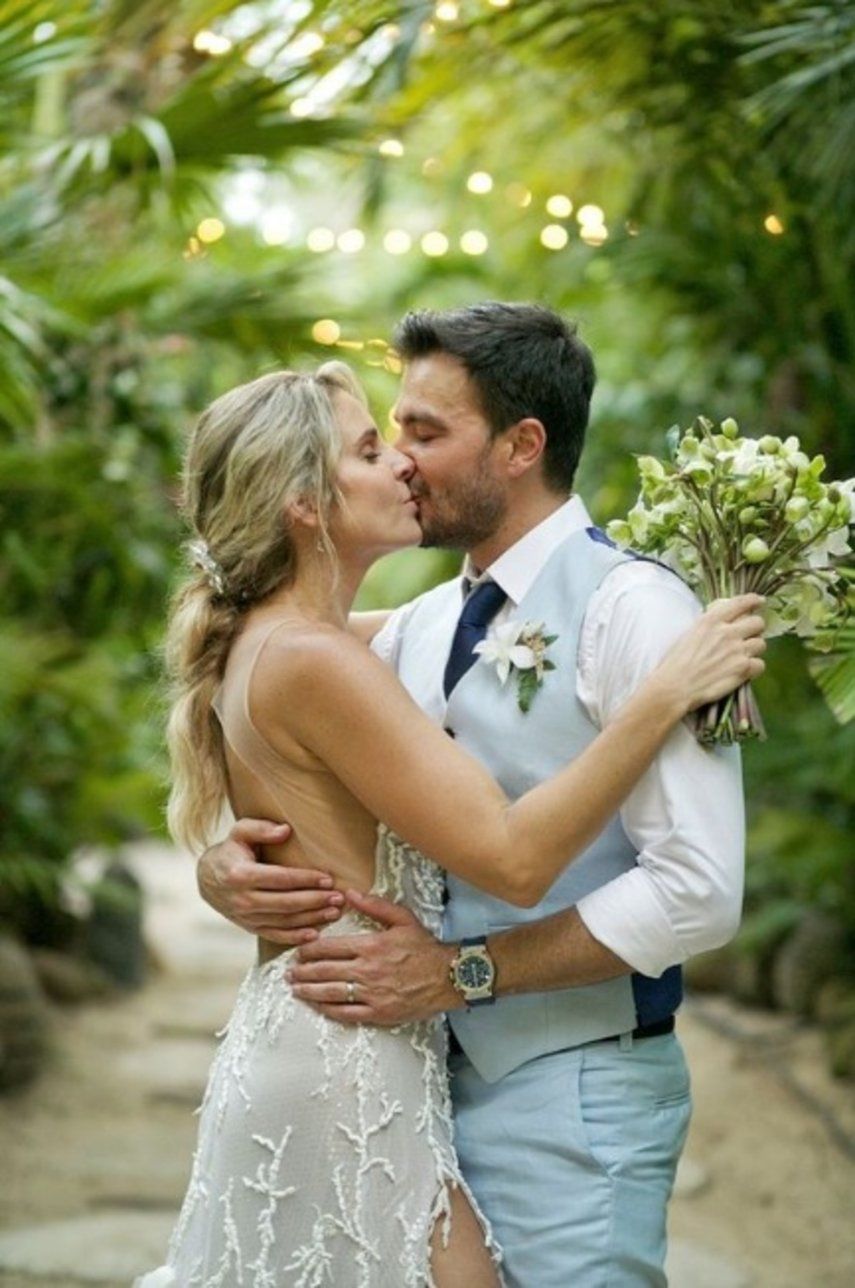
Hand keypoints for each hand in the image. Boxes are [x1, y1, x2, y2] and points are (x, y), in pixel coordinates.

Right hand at [196, 817, 343, 947]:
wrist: (208, 878)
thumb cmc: (230, 851)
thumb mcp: (240, 832)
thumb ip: (260, 828)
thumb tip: (285, 830)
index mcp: (240, 874)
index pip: (280, 879)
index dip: (305, 879)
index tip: (328, 879)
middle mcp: (242, 899)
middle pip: (286, 903)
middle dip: (315, 901)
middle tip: (338, 898)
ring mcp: (245, 917)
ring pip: (284, 921)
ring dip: (311, 919)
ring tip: (334, 912)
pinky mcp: (249, 927)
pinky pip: (275, 935)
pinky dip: (295, 937)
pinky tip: (315, 933)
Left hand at [288, 890, 457, 1025]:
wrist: (449, 977)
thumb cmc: (425, 947)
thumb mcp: (403, 919)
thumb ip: (374, 906)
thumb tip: (349, 893)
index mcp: (370, 946)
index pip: (330, 948)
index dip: (310, 951)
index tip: (298, 952)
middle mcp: (367, 971)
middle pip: (325, 971)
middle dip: (302, 972)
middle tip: (288, 972)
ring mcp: (371, 994)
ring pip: (331, 993)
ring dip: (309, 991)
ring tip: (295, 988)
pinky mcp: (378, 1013)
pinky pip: (346, 1013)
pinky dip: (328, 1010)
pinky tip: (317, 1006)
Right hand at [656, 593, 766, 713]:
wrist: (674, 687)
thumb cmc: (675, 663)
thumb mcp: (688, 634)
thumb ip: (708, 626)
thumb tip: (721, 624)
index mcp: (710, 621)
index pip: (740, 603)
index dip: (753, 600)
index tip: (759, 601)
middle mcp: (727, 632)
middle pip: (758, 623)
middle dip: (755, 629)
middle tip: (749, 636)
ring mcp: (737, 651)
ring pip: (761, 644)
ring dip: (754, 650)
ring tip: (743, 657)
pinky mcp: (743, 669)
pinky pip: (760, 664)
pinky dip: (753, 668)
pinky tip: (743, 671)